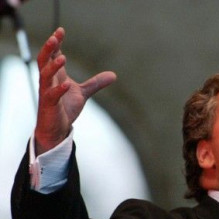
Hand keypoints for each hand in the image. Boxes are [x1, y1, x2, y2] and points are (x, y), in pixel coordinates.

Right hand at [34, 27, 116, 153]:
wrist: (57, 129)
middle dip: (48, 49)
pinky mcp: (49, 106)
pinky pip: (51, 96)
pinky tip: (67, 85)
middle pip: (44, 61)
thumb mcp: (83, 93)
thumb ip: (96, 83)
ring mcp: (47, 93)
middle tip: (55, 37)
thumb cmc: (65, 108)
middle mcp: (49, 82)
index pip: (52, 55)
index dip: (56, 43)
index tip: (61, 30)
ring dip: (53, 67)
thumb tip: (114, 75)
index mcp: (55, 76)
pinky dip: (59, 90)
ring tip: (62, 58)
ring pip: (45, 76)